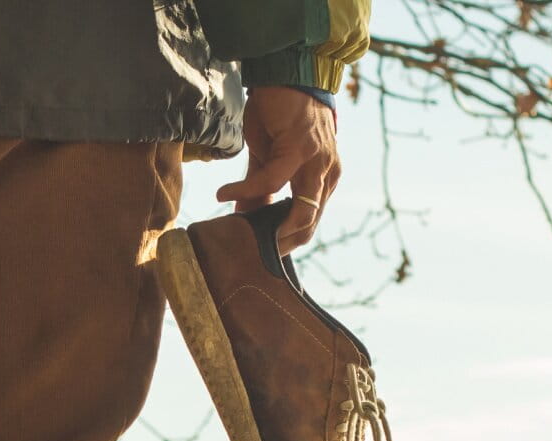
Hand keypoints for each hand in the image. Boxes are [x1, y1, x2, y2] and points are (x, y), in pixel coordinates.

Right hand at [216, 87, 339, 253]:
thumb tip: (242, 222)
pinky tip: (224, 194)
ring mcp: (318, 162)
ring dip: (269, 228)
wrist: (285, 74)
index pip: (309, 224)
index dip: (285, 244)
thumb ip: (261, 192)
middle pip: (308, 225)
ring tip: (239, 232)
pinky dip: (245, 191)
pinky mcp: (300, 149)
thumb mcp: (269, 160)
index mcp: (324, 179)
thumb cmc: (279, 115)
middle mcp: (327, 173)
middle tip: (249, 252)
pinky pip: (271, 182)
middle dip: (279, 244)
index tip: (258, 256)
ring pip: (300, 212)